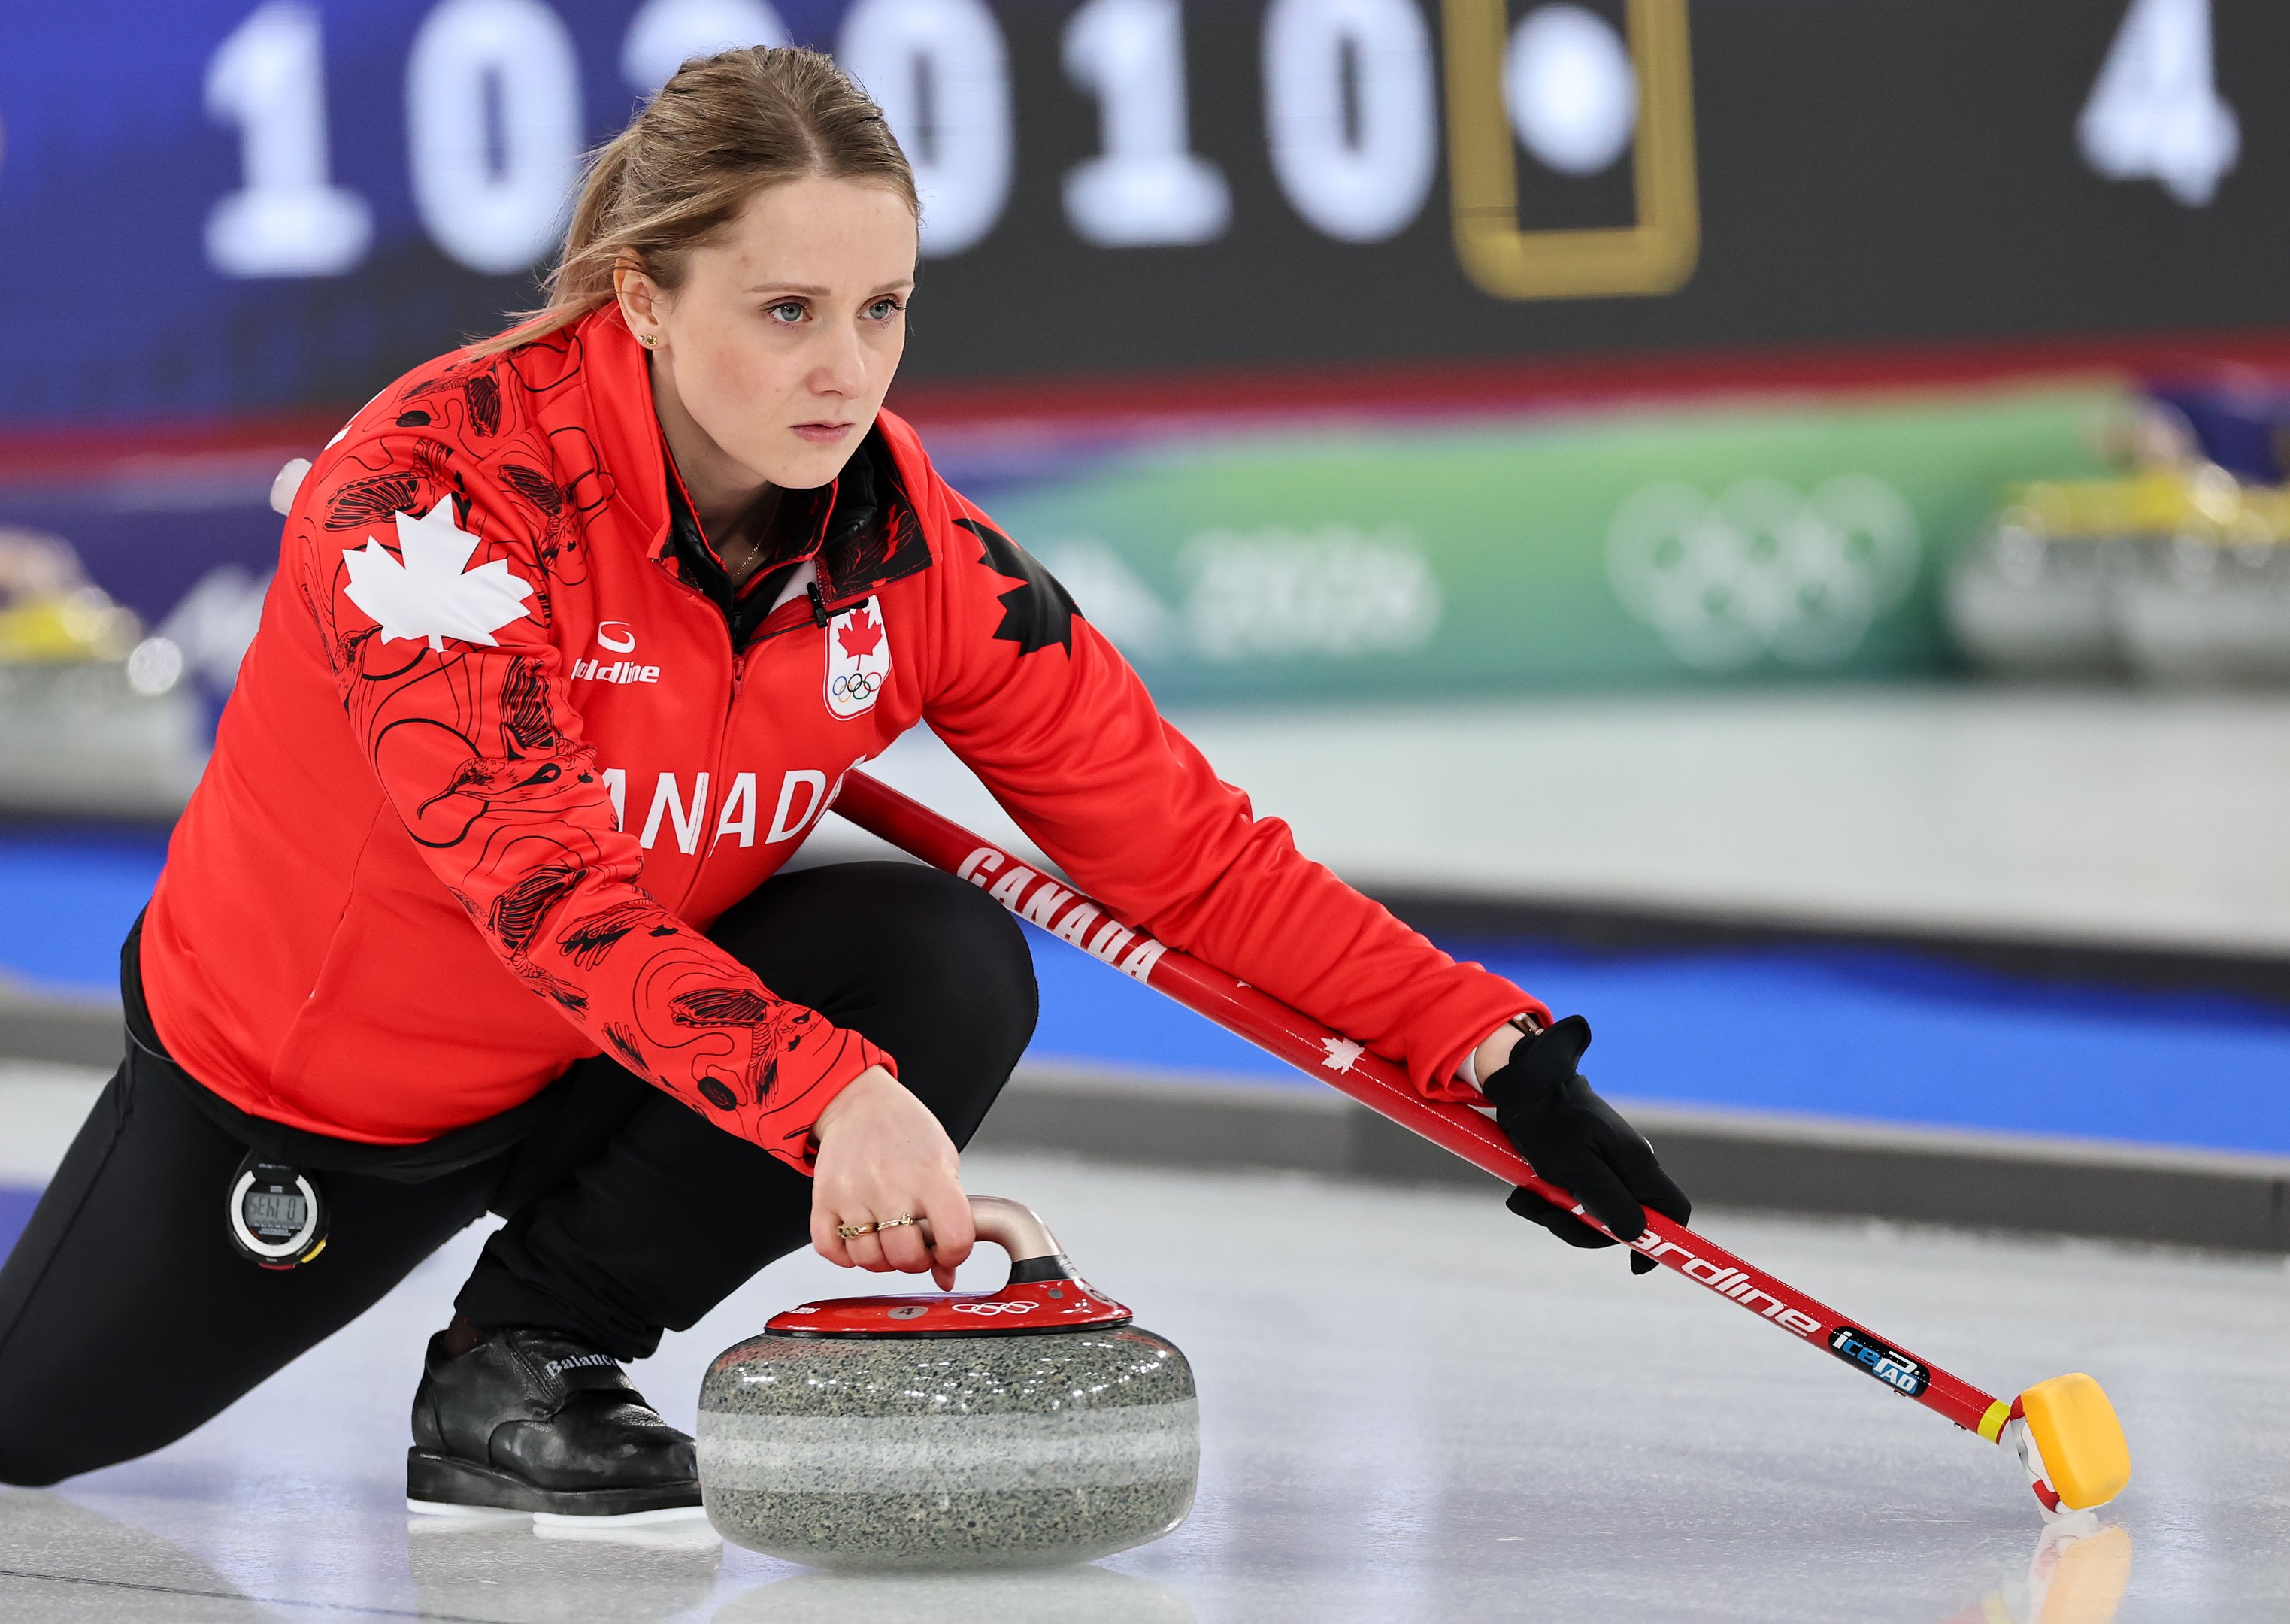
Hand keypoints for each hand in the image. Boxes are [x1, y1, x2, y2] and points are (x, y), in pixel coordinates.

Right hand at [810, 1066, 972, 1289]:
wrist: (859, 1102)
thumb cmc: (906, 1130)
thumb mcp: (944, 1162)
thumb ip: (952, 1217)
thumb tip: (946, 1275)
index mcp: (930, 1174)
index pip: (954, 1237)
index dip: (955, 1254)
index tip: (949, 1249)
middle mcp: (889, 1185)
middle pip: (906, 1257)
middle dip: (916, 1261)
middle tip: (916, 1244)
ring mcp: (852, 1194)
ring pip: (868, 1260)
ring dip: (882, 1258)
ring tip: (887, 1236)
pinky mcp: (823, 1199)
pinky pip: (831, 1250)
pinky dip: (846, 1255)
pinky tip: (860, 1237)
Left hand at [1479, 1016, 1689, 1274]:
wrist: (1524, 1088)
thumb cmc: (1551, 1123)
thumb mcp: (1577, 1167)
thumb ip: (1609, 1202)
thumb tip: (1637, 1236)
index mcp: (1638, 1165)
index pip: (1674, 1210)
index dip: (1664, 1241)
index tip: (1635, 1265)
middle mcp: (1628, 1169)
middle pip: (1625, 1222)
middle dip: (1584, 1229)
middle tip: (1548, 1215)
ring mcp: (1606, 1169)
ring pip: (1592, 1215)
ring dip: (1556, 1215)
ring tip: (1526, 1198)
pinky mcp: (1583, 1168)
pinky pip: (1572, 1201)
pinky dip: (1548, 1202)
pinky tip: (1524, 1192)